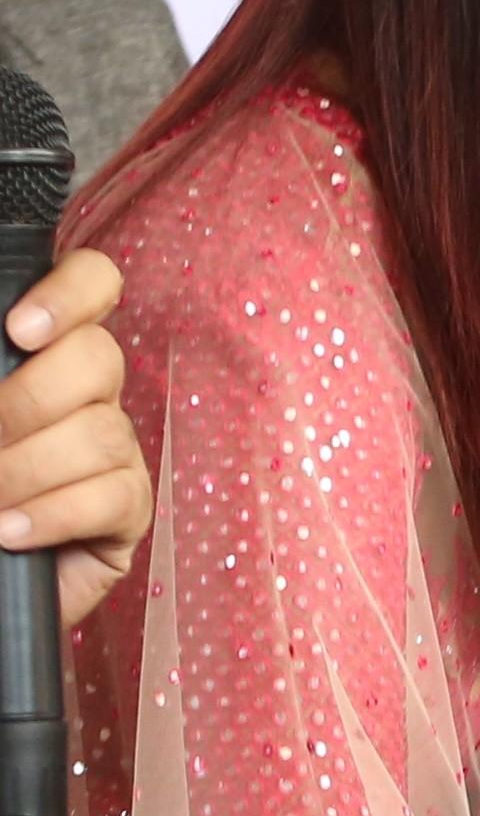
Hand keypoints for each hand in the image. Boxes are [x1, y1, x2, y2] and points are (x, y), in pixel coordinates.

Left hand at [0, 249, 147, 628]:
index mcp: (48, 354)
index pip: (95, 285)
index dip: (70, 295)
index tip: (19, 332)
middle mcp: (92, 394)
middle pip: (99, 359)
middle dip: (28, 400)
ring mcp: (117, 453)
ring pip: (101, 433)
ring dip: (27, 469)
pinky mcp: (130, 513)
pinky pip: (112, 497)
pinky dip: (53, 514)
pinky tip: (11, 530)